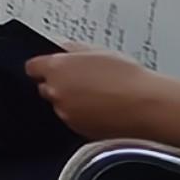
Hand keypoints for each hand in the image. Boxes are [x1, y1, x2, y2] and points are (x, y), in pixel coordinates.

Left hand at [26, 47, 179, 139]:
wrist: (148, 107)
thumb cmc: (129, 78)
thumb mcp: (98, 51)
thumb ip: (72, 49)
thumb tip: (62, 49)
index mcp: (57, 69)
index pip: (32, 67)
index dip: (43, 67)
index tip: (50, 67)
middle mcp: (57, 93)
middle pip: (46, 87)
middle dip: (58, 84)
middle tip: (82, 81)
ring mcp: (67, 114)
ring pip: (61, 105)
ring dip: (72, 101)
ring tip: (98, 96)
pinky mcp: (79, 131)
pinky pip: (74, 120)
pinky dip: (83, 116)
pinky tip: (103, 109)